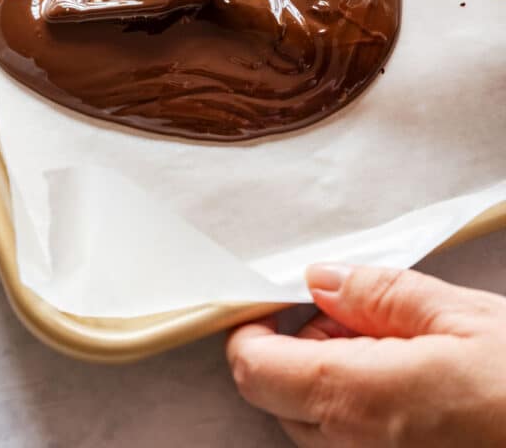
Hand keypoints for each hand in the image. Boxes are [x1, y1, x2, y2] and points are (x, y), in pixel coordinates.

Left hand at [227, 263, 505, 445]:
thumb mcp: (458, 316)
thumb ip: (376, 295)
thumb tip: (320, 279)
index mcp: (359, 400)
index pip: (253, 367)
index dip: (251, 326)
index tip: (275, 296)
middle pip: (276, 395)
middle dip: (298, 345)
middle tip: (356, 314)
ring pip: (312, 422)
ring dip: (329, 378)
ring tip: (395, 348)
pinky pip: (349, 444)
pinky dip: (358, 408)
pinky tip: (410, 384)